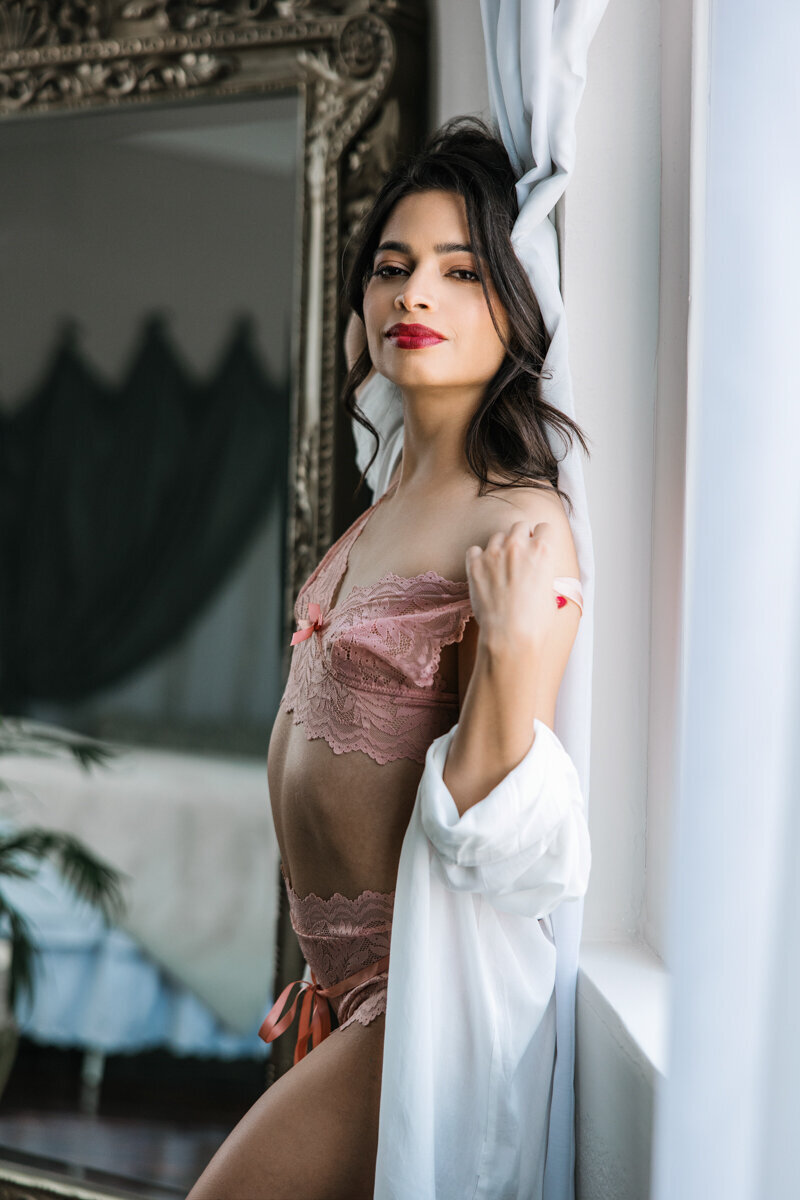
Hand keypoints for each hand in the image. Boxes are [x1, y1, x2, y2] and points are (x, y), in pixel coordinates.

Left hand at [465, 520, 560, 653]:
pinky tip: (484, 571)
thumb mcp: (552, 592)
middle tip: (519, 556)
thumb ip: (545, 573)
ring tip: (501, 567)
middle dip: (521, 538)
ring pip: (497, 536)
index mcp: (542, 550)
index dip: (541, 538)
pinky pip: (475, 550)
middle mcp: (518, 546)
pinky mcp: (475, 565)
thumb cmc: (535, 621)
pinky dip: (479, 557)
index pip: (543, 527)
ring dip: (500, 547)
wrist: (510, 635)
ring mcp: (494, 554)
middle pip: (519, 527)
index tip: (537, 546)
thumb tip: (541, 573)